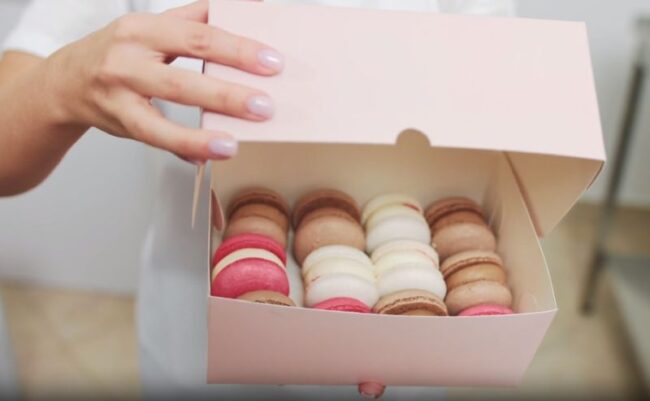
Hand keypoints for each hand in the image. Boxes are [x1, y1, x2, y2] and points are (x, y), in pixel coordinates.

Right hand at [46, 0, 281, 162]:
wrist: (67, 82)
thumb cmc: (121, 53)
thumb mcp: (154, 28)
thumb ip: (197, 19)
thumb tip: (250, 6)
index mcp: (145, 27)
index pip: (199, 34)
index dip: (237, 48)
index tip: (272, 61)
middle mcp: (129, 55)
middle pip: (185, 70)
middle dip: (228, 89)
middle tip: (265, 103)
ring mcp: (120, 89)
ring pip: (167, 107)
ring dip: (204, 127)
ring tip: (236, 140)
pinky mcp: (119, 119)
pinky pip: (154, 136)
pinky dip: (184, 146)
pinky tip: (209, 155)